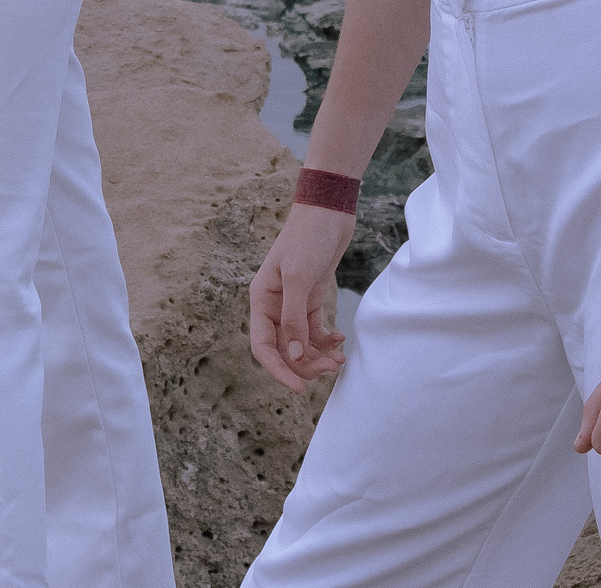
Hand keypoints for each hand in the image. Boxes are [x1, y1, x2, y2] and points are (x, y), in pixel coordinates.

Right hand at [249, 203, 353, 390]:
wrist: (328, 212)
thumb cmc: (307, 239)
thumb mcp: (298, 277)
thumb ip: (294, 318)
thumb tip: (292, 356)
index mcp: (261, 300)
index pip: (262, 346)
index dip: (278, 370)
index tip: (299, 389)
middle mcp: (273, 305)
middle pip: (284, 349)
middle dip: (305, 365)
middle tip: (332, 368)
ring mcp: (292, 303)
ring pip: (300, 343)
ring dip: (317, 355)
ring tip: (340, 359)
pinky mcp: (310, 299)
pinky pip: (314, 330)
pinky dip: (326, 340)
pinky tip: (340, 340)